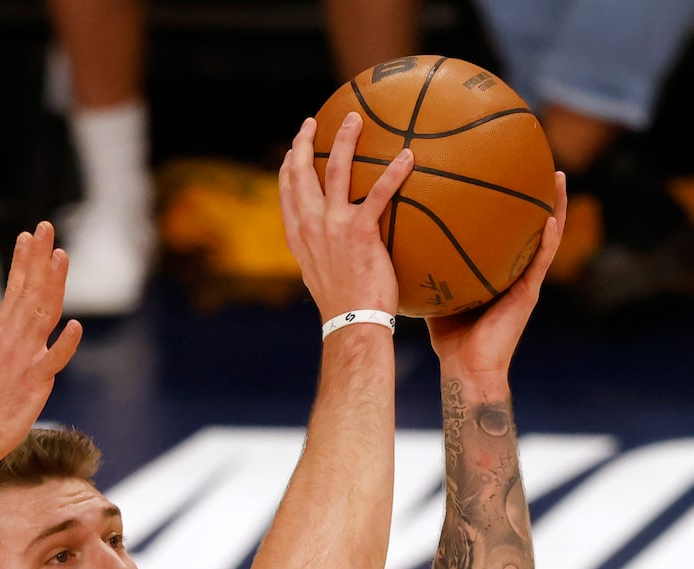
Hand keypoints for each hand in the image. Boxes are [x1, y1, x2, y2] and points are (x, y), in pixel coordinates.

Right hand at [0, 224, 83, 463]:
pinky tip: (76, 325)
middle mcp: (10, 340)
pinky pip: (53, 359)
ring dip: (53, 284)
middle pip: (29, 292)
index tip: (30, 236)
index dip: (23, 262)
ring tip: (62, 256)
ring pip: (42, 315)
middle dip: (39, 258)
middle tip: (47, 227)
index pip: (14, 290)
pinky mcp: (35, 382)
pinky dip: (65, 343)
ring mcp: (23, 359)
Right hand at [280, 112, 411, 323]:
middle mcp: (310, 225)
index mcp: (298, 235)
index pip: (286, 191)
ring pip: (337, 169)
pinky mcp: (360, 231)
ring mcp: (333, 225)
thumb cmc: (342, 307)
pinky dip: (394, 172)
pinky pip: (379, 193)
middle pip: (301, 171)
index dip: (287, 166)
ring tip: (354, 119)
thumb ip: (322, 254)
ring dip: (345, 139)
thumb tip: (334, 250)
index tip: (292, 150)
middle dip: (305, 141)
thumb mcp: (319, 277)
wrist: (351, 324)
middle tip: (312, 122)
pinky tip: (408, 156)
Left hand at [429, 172, 565, 380]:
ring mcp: (525, 281)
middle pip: (530, 225)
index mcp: (497, 268)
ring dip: (556, 208)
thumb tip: (400, 234)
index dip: (509, 202)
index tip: (507, 168)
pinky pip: (540, 262)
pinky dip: (549, 240)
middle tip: (541, 159)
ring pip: (546, 237)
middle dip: (537, 194)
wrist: (465, 368)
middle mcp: (515, 270)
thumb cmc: (449, 336)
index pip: (505, 228)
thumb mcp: (436, 289)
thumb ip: (426, 264)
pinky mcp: (528, 295)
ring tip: (559, 177)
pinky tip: (551, 217)